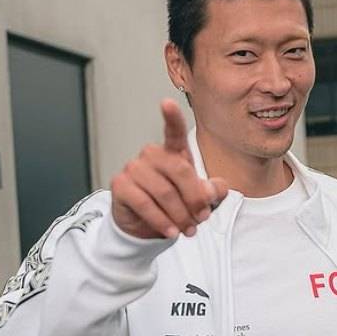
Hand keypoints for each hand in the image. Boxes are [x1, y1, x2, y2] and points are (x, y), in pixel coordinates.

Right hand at [111, 99, 227, 238]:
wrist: (146, 228)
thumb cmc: (174, 207)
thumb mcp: (200, 200)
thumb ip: (212, 193)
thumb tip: (215, 190)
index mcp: (172, 153)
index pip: (173, 132)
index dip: (171, 118)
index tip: (167, 103)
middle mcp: (152, 155)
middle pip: (179, 171)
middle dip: (195, 198)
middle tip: (201, 219)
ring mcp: (134, 168)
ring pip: (164, 191)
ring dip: (180, 215)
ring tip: (188, 230)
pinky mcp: (121, 186)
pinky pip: (145, 203)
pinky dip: (162, 221)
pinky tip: (171, 231)